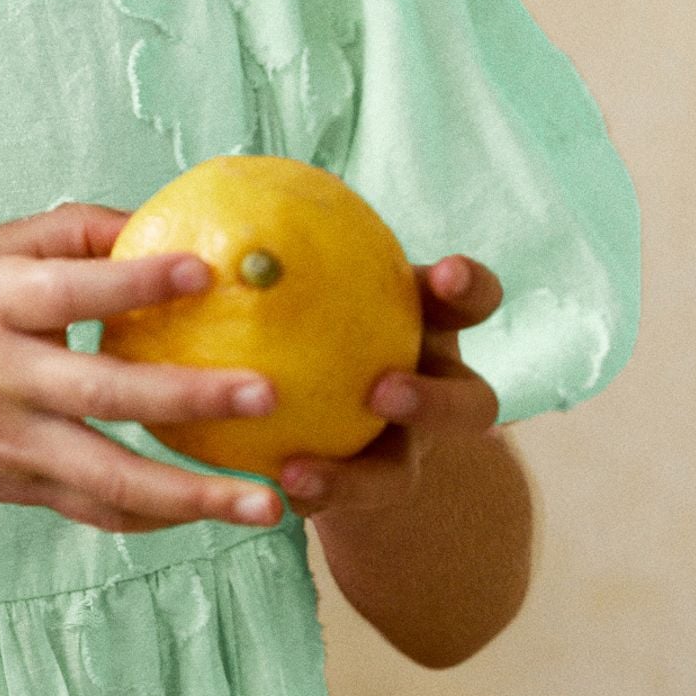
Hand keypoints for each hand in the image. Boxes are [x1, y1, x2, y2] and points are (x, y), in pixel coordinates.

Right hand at [0, 202, 287, 536]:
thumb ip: (63, 234)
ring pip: (110, 479)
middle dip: (189, 397)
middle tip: (265, 393)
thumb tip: (153, 223)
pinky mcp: (23, 489)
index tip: (204, 269)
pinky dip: (161, 517)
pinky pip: (100, 512)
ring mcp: (13, 444)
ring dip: (193, 495)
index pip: (66, 290)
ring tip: (267, 503)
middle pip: (102, 393)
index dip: (134, 280)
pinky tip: (217, 512)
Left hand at [276, 255, 504, 521]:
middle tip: (381, 391)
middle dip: (435, 401)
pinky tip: (256, 488)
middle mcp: (434, 393)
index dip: (470, 287)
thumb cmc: (318, 307)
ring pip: (399, 475)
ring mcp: (403, 452)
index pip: (472, 301)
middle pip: (471, 406)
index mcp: (432, 327)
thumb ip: (291, 250)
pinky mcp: (360, 494)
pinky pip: (335, 504)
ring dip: (356, 477)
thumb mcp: (317, 276)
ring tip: (296, 471)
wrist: (325, 399)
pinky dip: (300, 495)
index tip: (446, 273)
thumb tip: (223, 190)